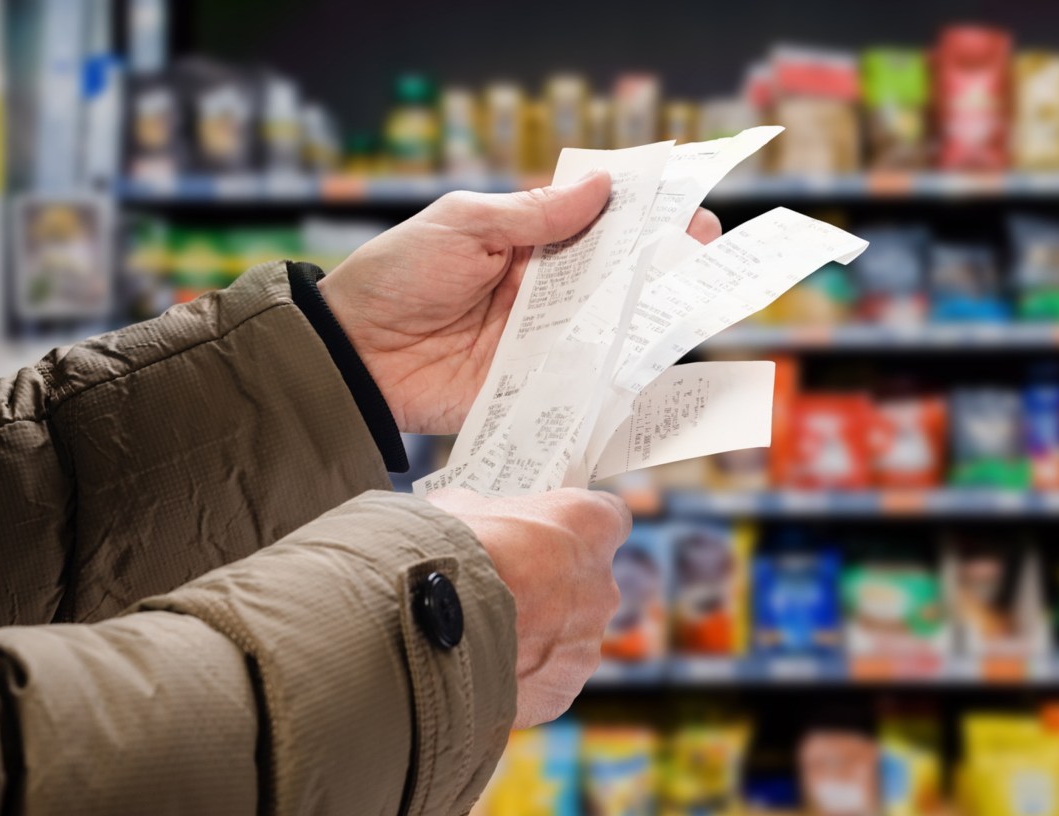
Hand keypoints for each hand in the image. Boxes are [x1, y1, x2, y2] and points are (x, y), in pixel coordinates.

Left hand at [318, 174, 722, 433]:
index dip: (640, 214)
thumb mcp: (462, 225)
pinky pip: (583, 379)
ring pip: (607, 326)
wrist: (354, 355)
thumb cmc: (397, 276)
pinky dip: (617, 374)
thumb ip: (533, 214)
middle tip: (704, 250)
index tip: (685, 206)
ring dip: (649, 315)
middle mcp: (541, 290)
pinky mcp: (532, 385)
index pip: (595, 223)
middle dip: (660, 262)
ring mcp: (540, 340)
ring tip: (694, 301)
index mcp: (525, 242)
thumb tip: (602, 186)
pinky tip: (655, 363)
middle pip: (612, 275)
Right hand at [428, 487, 631, 728]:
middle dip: (551, 587)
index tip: (554, 534)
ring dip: (535, 635)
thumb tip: (471, 519)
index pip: (609, 518)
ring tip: (484, 635)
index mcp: (589, 526)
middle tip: (505, 589)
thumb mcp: (462, 508)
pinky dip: (520, 676)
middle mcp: (602, 585)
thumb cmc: (451, 551)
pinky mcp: (563, 688)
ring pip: (566, 637)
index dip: (578, 528)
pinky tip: (482, 668)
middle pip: (587, 584)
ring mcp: (587, 642)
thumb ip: (487, 514)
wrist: (425, 623)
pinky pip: (546, 679)